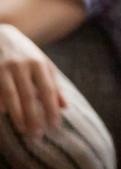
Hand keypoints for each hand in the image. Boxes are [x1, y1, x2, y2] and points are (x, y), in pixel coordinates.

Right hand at [0, 23, 65, 139]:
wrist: (0, 32)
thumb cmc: (25, 53)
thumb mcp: (43, 63)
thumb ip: (54, 84)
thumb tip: (65, 107)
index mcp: (38, 64)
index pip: (48, 91)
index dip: (52, 110)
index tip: (56, 126)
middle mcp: (20, 66)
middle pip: (29, 97)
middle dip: (34, 118)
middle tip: (38, 136)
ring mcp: (2, 68)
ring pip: (11, 97)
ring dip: (17, 116)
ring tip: (24, 131)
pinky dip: (0, 103)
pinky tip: (4, 115)